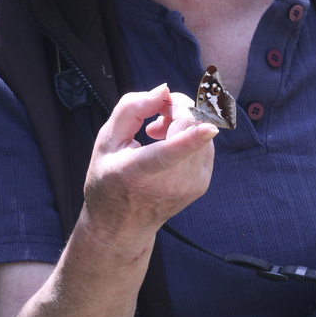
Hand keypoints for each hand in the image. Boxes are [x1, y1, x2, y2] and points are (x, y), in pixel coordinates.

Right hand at [82, 83, 217, 243]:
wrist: (122, 226)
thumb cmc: (109, 179)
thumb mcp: (106, 141)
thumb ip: (131, 109)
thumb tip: (165, 90)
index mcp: (139, 172)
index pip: (167, 155)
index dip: (190, 139)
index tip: (209, 128)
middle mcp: (170, 182)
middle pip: (191, 126)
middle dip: (176, 105)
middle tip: (155, 110)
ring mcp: (191, 185)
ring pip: (202, 128)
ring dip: (183, 118)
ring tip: (155, 131)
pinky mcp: (203, 183)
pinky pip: (205, 142)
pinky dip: (190, 133)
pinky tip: (168, 143)